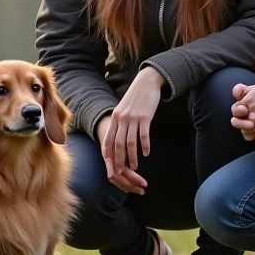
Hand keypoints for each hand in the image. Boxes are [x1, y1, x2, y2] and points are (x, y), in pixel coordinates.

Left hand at [102, 68, 162, 189]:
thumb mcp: (123, 109)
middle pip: (118, 144)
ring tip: (135, 166)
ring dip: (132, 156)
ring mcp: (133, 118)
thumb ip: (120, 122)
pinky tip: (147, 153)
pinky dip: (145, 146)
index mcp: (115, 117)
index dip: (108, 155)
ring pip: (130, 142)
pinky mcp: (145, 116)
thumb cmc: (135, 97)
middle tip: (122, 171)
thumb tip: (118, 139)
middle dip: (119, 160)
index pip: (108, 140)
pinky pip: (144, 135)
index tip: (110, 166)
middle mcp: (121, 119)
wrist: (146, 82)